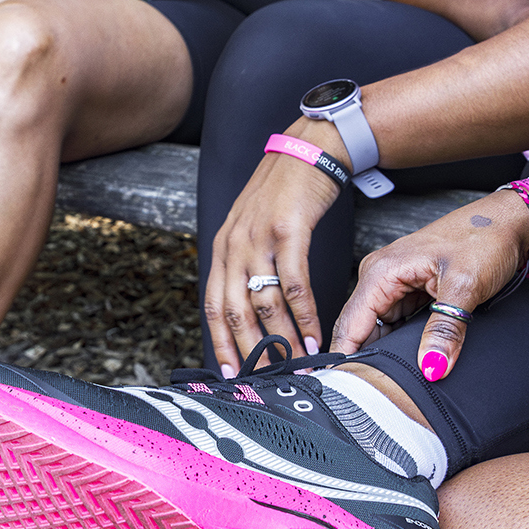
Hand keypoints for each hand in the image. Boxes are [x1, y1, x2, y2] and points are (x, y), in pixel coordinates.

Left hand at [207, 125, 340, 373]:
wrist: (307, 150)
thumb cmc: (283, 193)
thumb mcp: (252, 226)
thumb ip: (247, 262)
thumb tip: (252, 307)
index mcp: (223, 247)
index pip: (213, 305)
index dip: (220, 342)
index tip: (231, 373)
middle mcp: (234, 245)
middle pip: (235, 311)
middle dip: (252, 350)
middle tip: (268, 379)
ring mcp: (259, 238)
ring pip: (265, 303)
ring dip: (282, 339)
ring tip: (297, 364)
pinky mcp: (288, 231)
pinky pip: (294, 284)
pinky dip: (305, 315)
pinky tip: (315, 334)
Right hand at [330, 189, 528, 377]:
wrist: (509, 222)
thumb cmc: (485, 238)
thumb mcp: (466, 286)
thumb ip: (445, 329)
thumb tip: (431, 367)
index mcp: (382, 271)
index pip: (350, 324)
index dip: (344, 358)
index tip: (343, 389)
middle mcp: (382, 277)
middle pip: (361, 330)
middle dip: (365, 361)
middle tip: (376, 393)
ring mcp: (396, 284)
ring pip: (380, 330)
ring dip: (387, 354)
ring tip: (395, 382)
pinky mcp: (413, 290)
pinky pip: (398, 324)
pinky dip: (403, 343)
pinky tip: (411, 360)